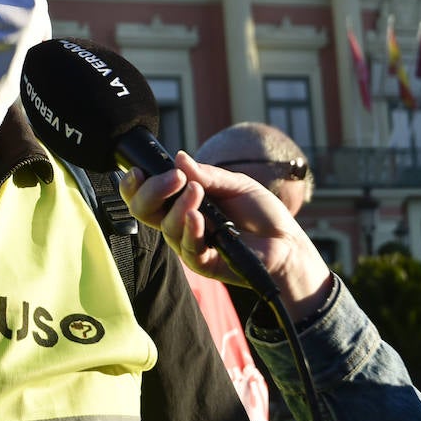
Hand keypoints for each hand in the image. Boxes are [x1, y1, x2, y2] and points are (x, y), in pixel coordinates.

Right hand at [119, 151, 332, 320]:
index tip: (139, 171)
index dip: (134, 185)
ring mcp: (190, 243)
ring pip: (167, 227)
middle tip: (174, 178)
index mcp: (182, 202)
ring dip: (180, 205)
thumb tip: (178, 157)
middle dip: (151, 191)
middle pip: (143, 210)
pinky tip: (198, 218)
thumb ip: (207, 175)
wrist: (287, 242)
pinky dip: (190, 230)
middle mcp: (180, 223)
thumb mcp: (235, 184)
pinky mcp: (203, 263)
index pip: (145, 195)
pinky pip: (188, 248)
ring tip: (199, 191)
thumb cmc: (261, 213)